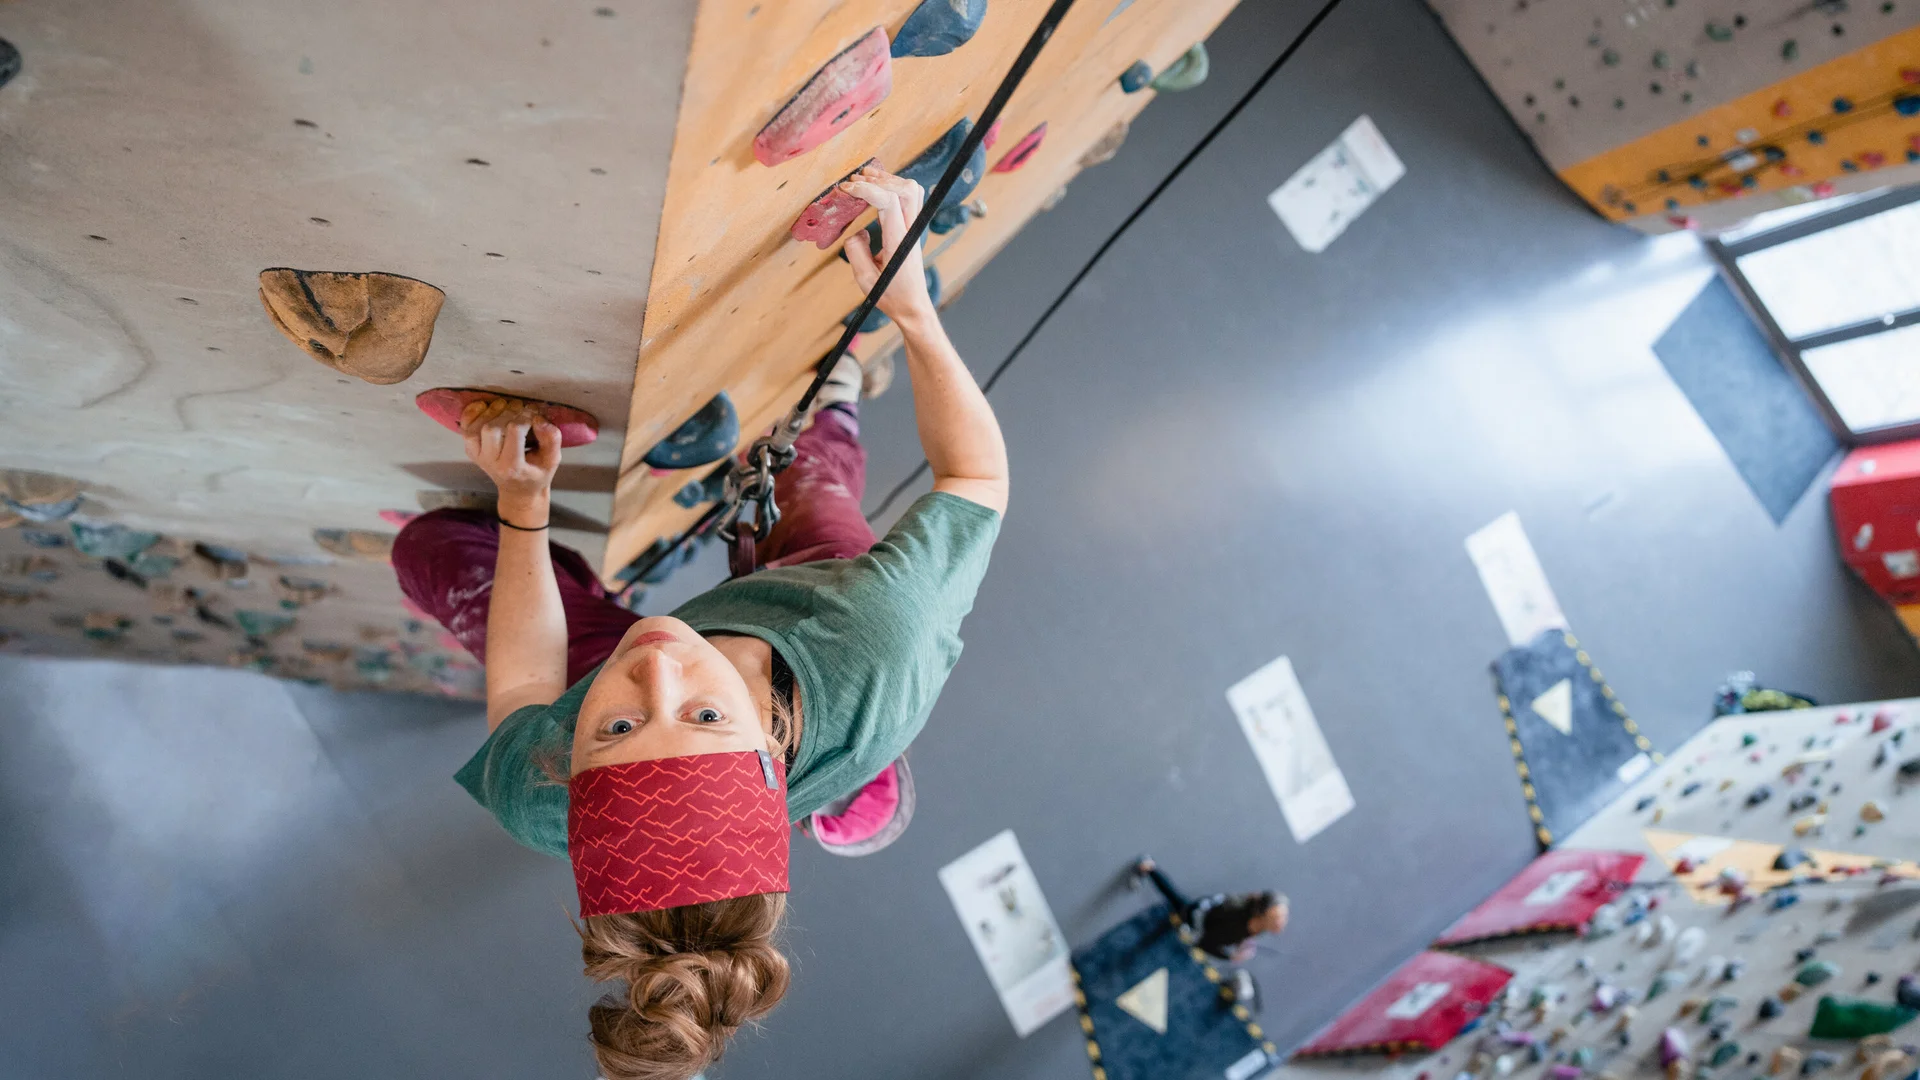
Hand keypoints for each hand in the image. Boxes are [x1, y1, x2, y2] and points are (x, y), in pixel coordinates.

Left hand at [461, 397, 560, 502]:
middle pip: (492, 429)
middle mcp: (491, 463)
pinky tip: (483, 406)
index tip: (535, 412)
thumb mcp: (553, 460)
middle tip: (521, 406)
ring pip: (476, 428)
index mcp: (513, 467)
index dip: (525, 416)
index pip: (514, 432)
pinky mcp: (471, 451)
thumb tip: (538, 418)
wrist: (518, 490)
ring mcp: (478, 457)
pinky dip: (471, 414)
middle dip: (508, 412)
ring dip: (490, 411)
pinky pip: (465, 429)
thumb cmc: (537, 473)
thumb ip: (552, 439)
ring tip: (505, 405)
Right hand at [841, 165, 935, 325]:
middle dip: (878, 179)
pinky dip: (894, 187)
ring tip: (864, 178)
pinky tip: (877, 188)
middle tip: (854, 181)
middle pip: (905, 189)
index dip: (867, 189)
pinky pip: (910, 198)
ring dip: (888, 180)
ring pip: (911, 190)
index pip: (889, 201)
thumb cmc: (891, 295)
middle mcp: (910, 231)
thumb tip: (856, 231)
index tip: (847, 189)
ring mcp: (915, 228)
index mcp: (899, 242)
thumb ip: (856, 251)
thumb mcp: (865, 279)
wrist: (913, 305)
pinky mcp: (913, 228)